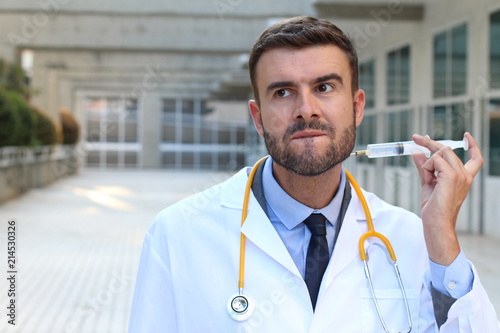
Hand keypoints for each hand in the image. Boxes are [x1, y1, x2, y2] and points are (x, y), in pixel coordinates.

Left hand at [412, 133, 483, 264]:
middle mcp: (465, 175)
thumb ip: (424, 167)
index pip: (476, 159)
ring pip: (440, 152)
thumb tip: (417, 152)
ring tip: (426, 178)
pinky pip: (434, 160)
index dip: (473, 145)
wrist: (436, 222)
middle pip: (447, 149)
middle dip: (429, 142)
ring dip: (427, 162)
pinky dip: (426, 167)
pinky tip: (428, 180)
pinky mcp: (451, 176)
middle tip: (415, 138)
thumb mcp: (428, 182)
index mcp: (464, 177)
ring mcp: (460, 175)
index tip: (466, 135)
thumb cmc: (433, 207)